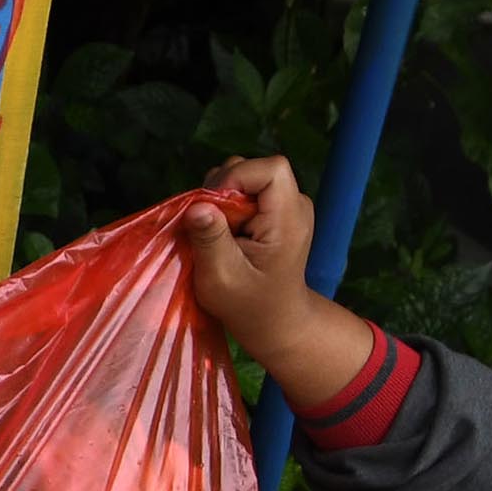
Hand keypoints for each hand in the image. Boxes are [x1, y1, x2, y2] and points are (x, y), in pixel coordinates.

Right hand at [178, 156, 375, 411]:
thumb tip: (196, 205)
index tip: (212, 206)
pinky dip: (227, 207)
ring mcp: (287, 205)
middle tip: (209, 226)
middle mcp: (295, 204)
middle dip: (222, 190)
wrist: (275, 321)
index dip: (236, 177)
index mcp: (289, 218)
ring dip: (221, 199)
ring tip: (217, 234)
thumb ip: (210, 240)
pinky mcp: (275, 210)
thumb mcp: (221, 278)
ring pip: (246, 177)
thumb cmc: (248, 306)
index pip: (271, 169)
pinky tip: (224, 234)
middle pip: (254, 169)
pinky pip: (246, 191)